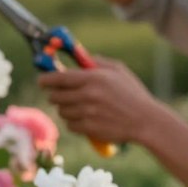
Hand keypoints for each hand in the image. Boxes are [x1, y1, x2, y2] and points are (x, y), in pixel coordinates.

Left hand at [38, 57, 168, 148]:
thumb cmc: (132, 94)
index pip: (59, 77)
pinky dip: (74, 122)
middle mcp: (88, 95)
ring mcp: (87, 113)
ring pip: (62, 111)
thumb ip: (97, 62)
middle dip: (56, 95)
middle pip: (55, 96)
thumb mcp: (118, 70)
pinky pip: (70, 125)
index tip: (41, 80)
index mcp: (93, 78)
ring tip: (80, 106)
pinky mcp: (89, 129)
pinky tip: (86, 118)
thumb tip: (78, 58)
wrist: (146, 121)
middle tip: (62, 94)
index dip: (46, 79)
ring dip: (66, 109)